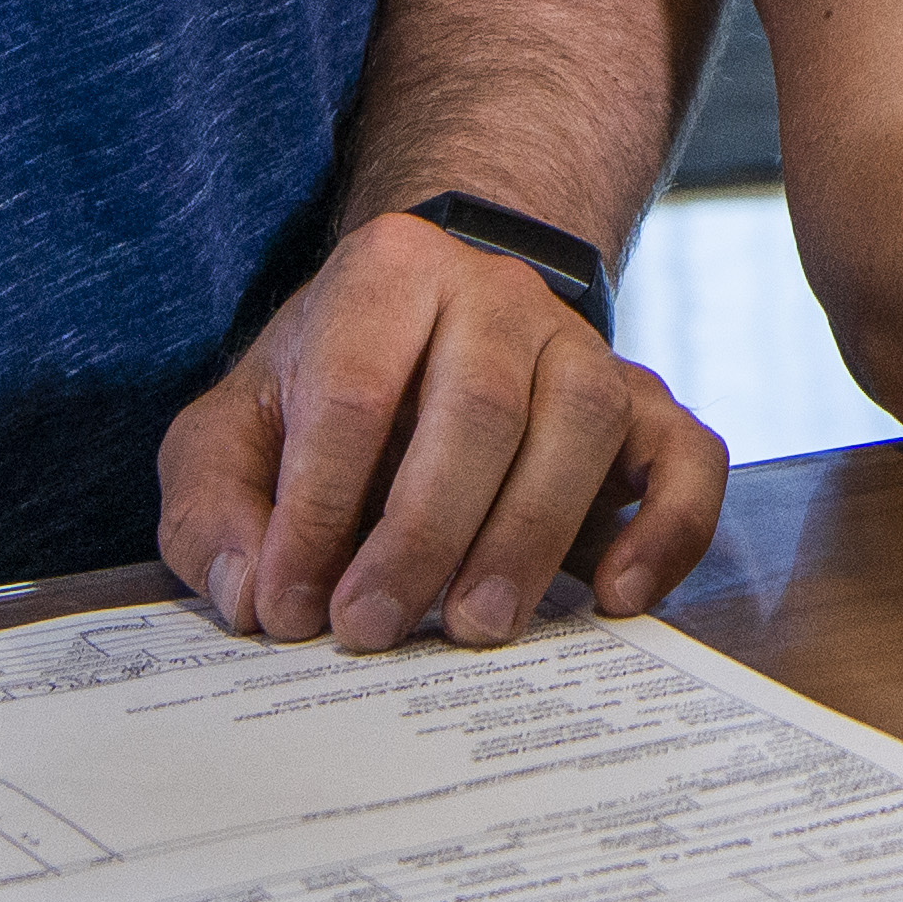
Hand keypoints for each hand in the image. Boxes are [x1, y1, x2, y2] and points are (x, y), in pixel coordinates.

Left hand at [162, 206, 728, 646]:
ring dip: (529, 536)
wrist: (427, 333)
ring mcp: (584, 345)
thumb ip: (214, 508)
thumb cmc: (320, 394)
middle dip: (421, 533)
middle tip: (370, 628)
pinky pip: (688, 457)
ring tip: (474, 625)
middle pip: (478, 405)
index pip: (355, 391)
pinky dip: (668, 530)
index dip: (315, 510)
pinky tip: (616, 598)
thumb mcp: (231, 434)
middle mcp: (499, 292)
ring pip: (585, 422)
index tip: (288, 606)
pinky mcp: (646, 406)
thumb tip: (252, 591)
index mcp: (390, 273)